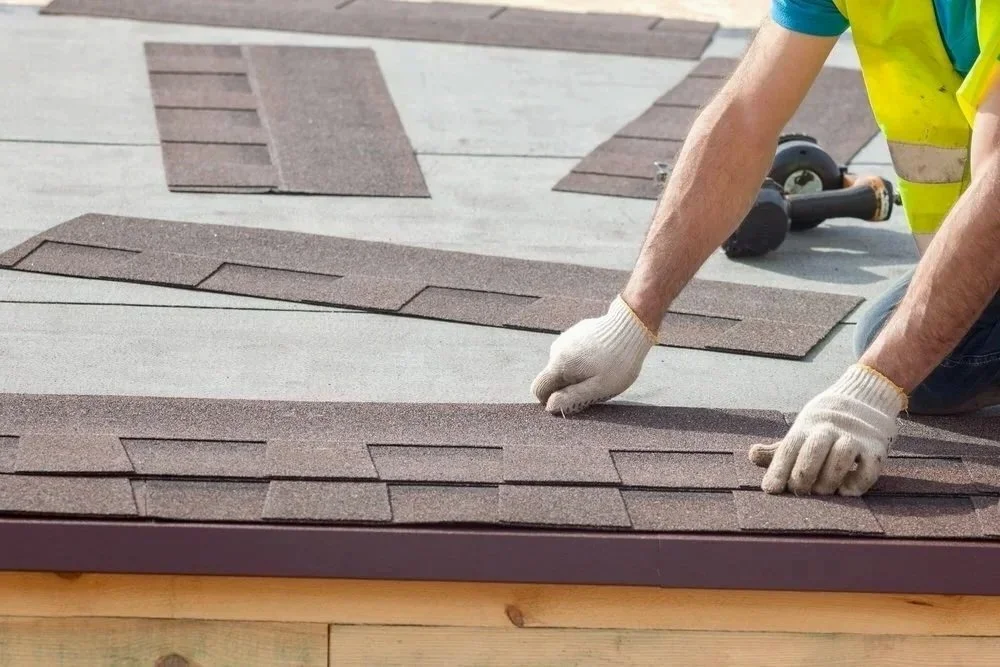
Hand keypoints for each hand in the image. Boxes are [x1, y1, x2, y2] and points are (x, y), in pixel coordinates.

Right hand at [531, 296, 656, 414]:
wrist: (631, 325)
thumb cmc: (618, 361)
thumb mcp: (599, 387)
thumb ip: (572, 398)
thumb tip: (550, 406)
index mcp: (559, 365)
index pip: (539, 388)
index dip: (549, 400)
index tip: (569, 403)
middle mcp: (557, 350)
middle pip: (553, 377)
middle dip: (568, 386)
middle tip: (595, 386)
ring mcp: (566, 338)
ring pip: (564, 364)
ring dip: (577, 373)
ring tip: (602, 371)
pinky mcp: (577, 332)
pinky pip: (573, 352)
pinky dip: (583, 360)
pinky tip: (603, 357)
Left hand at [749, 364, 905, 495]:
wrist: (864, 397)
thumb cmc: (824, 425)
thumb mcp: (801, 432)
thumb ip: (779, 450)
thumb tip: (752, 455)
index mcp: (806, 426)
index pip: (788, 448)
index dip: (778, 470)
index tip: (770, 490)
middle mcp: (828, 430)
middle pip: (813, 450)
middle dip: (803, 475)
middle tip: (800, 492)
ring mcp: (854, 437)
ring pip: (841, 457)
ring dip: (829, 479)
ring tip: (822, 492)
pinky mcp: (875, 448)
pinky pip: (868, 468)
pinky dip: (857, 483)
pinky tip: (845, 492)